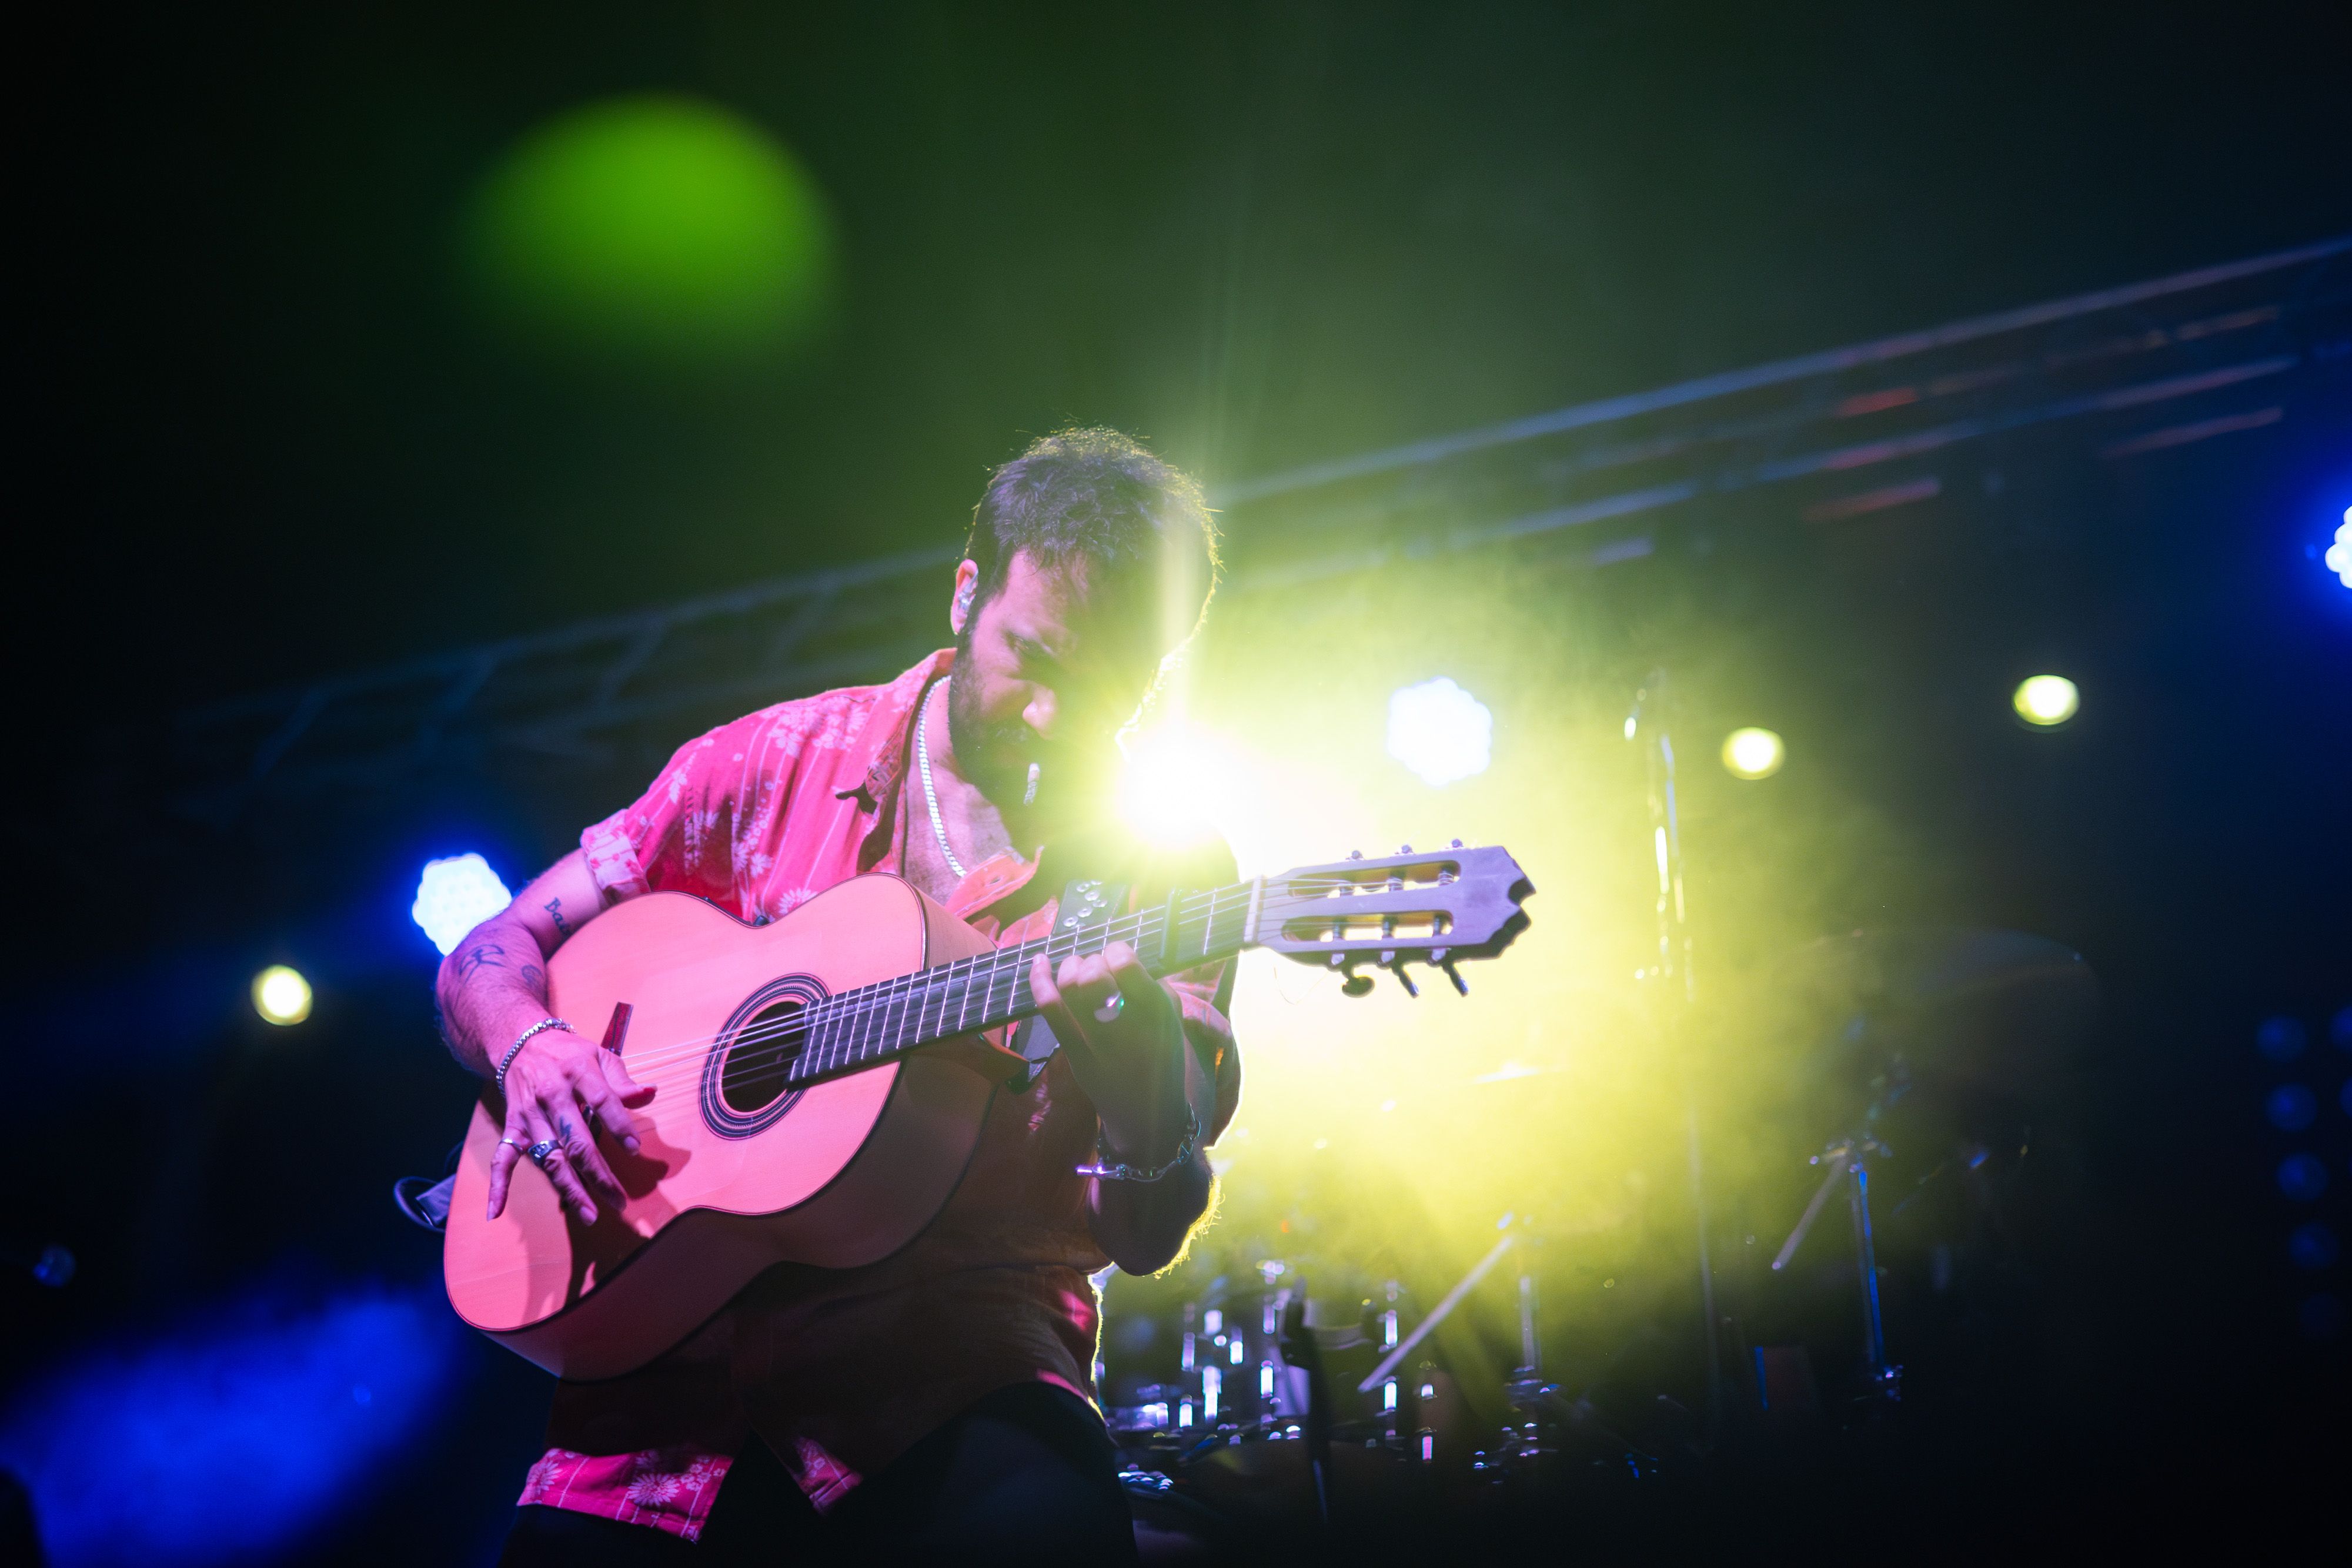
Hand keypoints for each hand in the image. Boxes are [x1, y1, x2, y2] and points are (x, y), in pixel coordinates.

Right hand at [485, 1030, 655, 1223]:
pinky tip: (495, 1211)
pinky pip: (502, 1158)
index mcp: (578, 1073)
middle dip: (598, 1174)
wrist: (522, 1043)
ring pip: (548, 1157)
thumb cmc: (569, 1054)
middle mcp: (552, 1096)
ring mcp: (529, 1115)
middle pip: (575, 1140)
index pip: (601, 1101)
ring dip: (568, 1188)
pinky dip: (498, 1185)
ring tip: (589, 1214)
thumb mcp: (600, 1056)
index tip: (635, 1150)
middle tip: (619, 1201)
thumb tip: (650, 1094)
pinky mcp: (512, 1127)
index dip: (619, 1125)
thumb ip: (623, 1081)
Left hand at [1029, 941, 1191, 1166]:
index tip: (1118, 958)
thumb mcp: (1174, 1022)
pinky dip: (1040, 981)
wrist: (1147, 1116)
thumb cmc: (1161, 1060)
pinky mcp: (1073, 1052)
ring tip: (1078, 970)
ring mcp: (1095, 1040)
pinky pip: (1050, 1010)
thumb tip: (1123, 960)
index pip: (1125, 964)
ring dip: (1071, 968)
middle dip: (1093, 961)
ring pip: (1070, 987)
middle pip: (1093, 974)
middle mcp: (1124, 1025)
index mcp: (1155, 1012)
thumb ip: (1154, 988)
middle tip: (1099, 971)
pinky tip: (1039, 961)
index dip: (1117, 951)